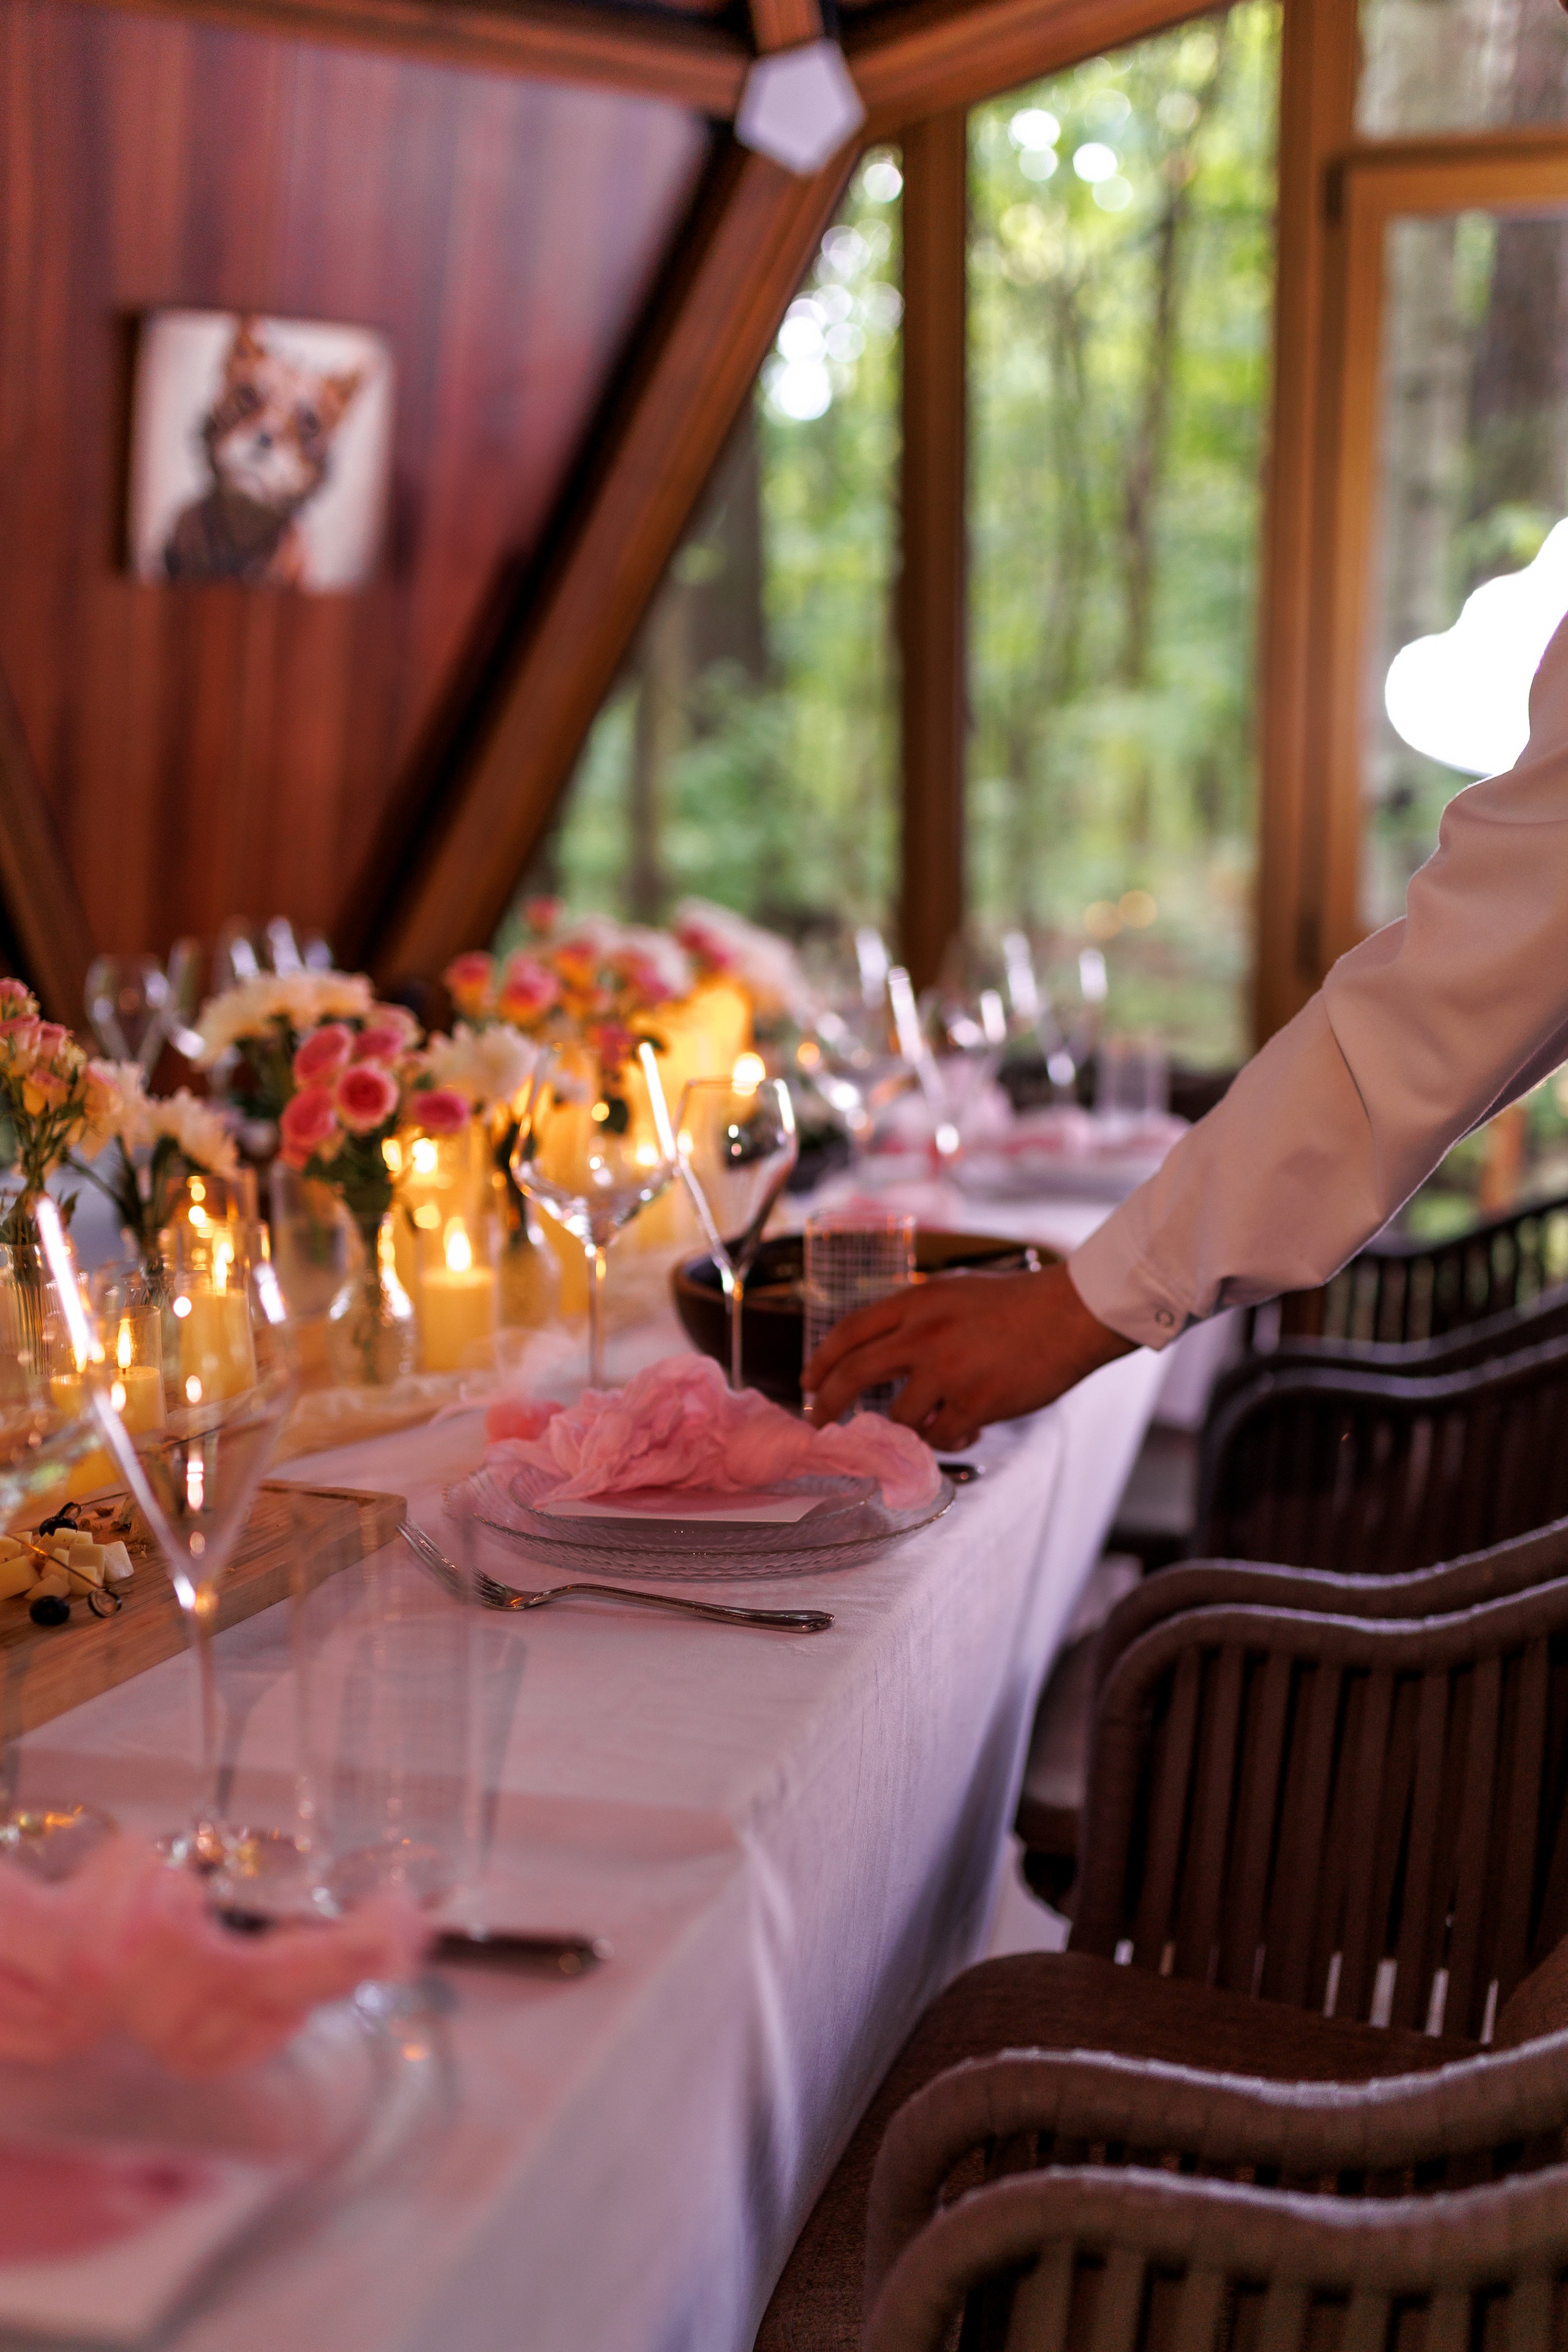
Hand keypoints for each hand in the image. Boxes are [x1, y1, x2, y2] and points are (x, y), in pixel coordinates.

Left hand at [802, 1259, 1133, 1448]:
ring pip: (898, 1417)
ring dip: (905, 1428)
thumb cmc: (1019, 1303)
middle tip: (819, 1422)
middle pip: (853, 1375)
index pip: (849, 1332)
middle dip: (827, 1404)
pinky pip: (939, 1436)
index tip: (808, 1381)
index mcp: (916, 1304)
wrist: (1070, 1314)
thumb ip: (918, 1320)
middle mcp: (922, 1336)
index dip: (821, 1360)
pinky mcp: (974, 1404)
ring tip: (926, 1425)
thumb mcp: (955, 1294)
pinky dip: (946, 1438)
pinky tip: (966, 1428)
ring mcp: (946, 1372)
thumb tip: (886, 1355)